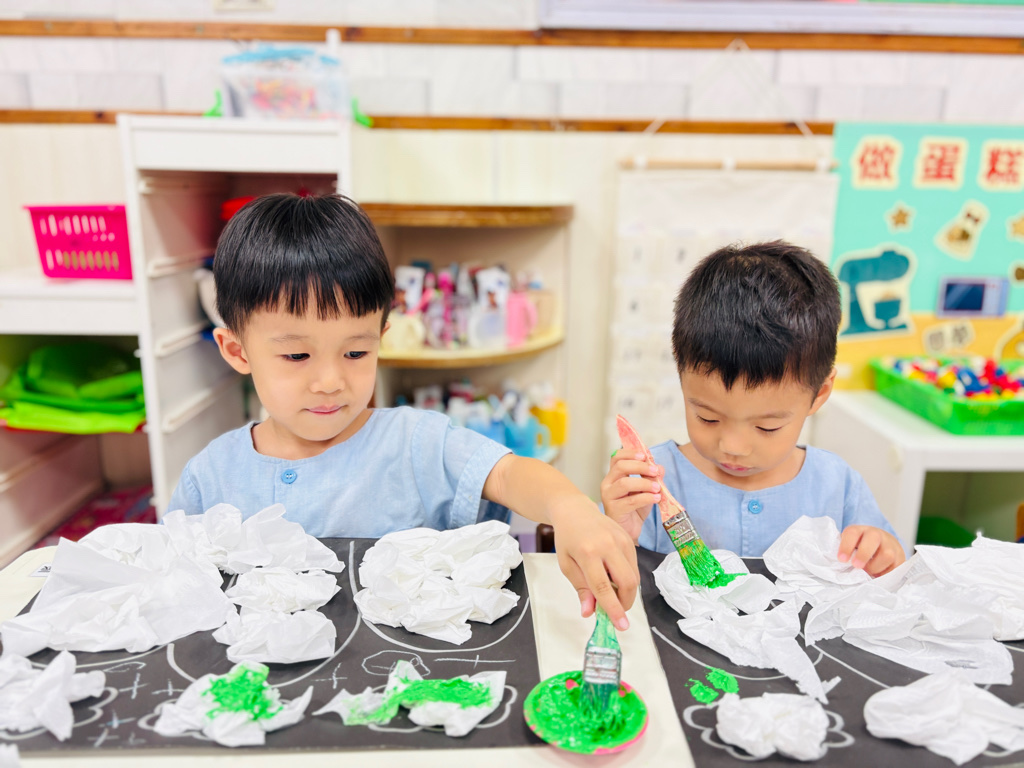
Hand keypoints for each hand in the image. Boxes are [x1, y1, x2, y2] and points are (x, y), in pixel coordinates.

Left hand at [549, 497, 639, 630]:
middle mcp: (608, 545)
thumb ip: (581, 588)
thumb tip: (590, 612)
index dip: (613, 609)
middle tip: (615, 610)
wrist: (575, 511)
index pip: (603, 587)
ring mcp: (621, 539)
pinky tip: (614, 576)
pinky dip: (627, 577)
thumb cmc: (568, 538)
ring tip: (611, 591)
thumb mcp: (567, 565)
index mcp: (588, 552)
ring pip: (634, 575)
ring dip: (626, 591)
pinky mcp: (628, 538)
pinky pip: (634, 565)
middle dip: (625, 602)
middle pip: (627, 582)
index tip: (621, 625)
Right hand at [600, 451, 662, 542]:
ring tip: (657, 488)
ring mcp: (609, 497)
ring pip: (624, 483)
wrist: (630, 529)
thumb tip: (659, 467)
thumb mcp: (646, 489)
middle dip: (640, 467)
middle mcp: (608, 483)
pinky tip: (656, 498)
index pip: (616, 457)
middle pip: (620, 467)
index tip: (644, 456)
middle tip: (655, 471)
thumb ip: (652, 477)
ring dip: (644, 483)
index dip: (630, 453)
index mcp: (614, 475)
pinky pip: (630, 501)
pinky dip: (646, 498)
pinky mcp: (614, 510)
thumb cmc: (635, 508)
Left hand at [838, 525, 904, 576]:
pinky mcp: (901, 557)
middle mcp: (877, 534)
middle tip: (857, 566)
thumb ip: (846, 554)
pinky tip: (879, 575)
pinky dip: (886, 574)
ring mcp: (891, 545)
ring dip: (875, 567)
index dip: (846, 545)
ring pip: (886, 555)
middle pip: (873, 538)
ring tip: (869, 572)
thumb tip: (838, 568)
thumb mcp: (852, 546)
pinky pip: (895, 567)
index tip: (841, 559)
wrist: (884, 544)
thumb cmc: (862, 548)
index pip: (852, 533)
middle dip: (863, 554)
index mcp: (860, 531)